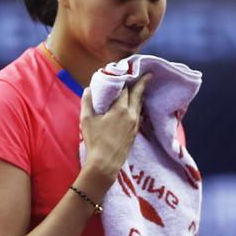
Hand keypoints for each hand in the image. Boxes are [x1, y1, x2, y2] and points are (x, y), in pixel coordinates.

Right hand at [80, 73, 151, 188]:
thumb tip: (87, 90)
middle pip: (138, 95)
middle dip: (142, 83)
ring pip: (140, 105)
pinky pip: (139, 115)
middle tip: (148, 74)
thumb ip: (87, 102)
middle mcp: (131, 115)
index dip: (125, 79)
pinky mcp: (135, 133)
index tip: (127, 71)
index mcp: (120, 109)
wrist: (105, 164)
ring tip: (142, 88)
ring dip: (141, 95)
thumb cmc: (95, 141)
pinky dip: (138, 107)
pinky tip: (136, 107)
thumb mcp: (86, 120)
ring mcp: (135, 125)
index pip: (125, 89)